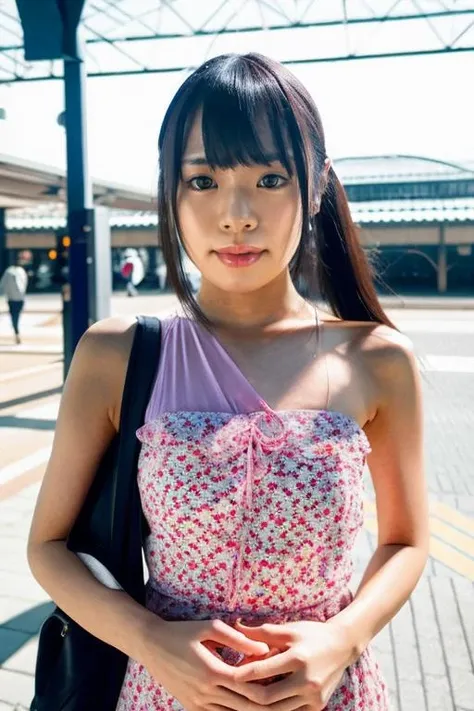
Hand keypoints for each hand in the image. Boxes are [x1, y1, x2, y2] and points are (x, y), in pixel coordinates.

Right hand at [139, 617, 271, 710]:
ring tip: (271, 705)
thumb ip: (239, 639)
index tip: (284, 680)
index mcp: (212, 671)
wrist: (151, 644)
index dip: (267, 685)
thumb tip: (265, 649)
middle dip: (266, 705)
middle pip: (243, 706)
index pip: (248, 685)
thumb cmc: (182, 631)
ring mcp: (197, 703)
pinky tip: (246, 706)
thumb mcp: (210, 627)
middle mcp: (205, 692)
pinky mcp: (191, 707)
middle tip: (284, 700)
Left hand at [231, 618, 352, 709]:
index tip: (228, 674)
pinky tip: (261, 705)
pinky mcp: (317, 706)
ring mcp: (313, 697)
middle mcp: (307, 680)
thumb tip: (236, 627)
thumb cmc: (312, 633)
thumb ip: (263, 632)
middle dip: (246, 697)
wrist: (343, 646)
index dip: (243, 674)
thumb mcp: (289, 629)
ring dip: (258, 707)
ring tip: (241, 702)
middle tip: (231, 693)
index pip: (263, 671)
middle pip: (268, 698)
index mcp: (298, 658)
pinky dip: (274, 710)